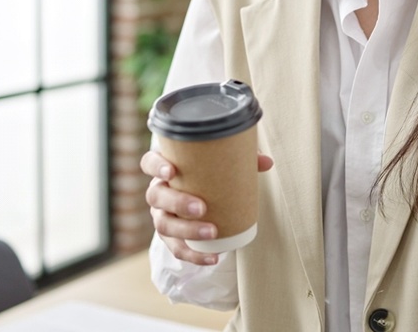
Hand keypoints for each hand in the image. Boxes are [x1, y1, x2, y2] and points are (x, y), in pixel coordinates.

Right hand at [142, 149, 273, 264]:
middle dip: (177, 203)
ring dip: (186, 231)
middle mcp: (158, 191)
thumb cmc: (209, 172)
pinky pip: (176, 249)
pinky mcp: (170, 237)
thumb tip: (268, 162)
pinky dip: (193, 255)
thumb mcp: (221, 162)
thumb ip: (242, 158)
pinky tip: (212, 258)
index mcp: (165, 168)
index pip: (149, 162)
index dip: (156, 166)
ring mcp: (160, 215)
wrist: (200, 194)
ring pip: (163, 225)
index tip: (171, 171)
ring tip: (212, 233)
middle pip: (156, 196)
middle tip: (201, 207)